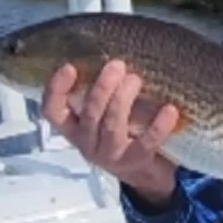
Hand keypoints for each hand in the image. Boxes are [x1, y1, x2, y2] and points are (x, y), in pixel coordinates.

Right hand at [41, 59, 178, 205]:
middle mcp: (87, 142)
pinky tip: (169, 110)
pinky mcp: (136, 162)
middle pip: (88, 115)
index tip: (69, 67)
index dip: (56, 90)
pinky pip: (146, 143)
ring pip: (111, 126)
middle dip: (102, 88)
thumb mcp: (104, 114)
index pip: (53, 111)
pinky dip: (158, 126)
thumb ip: (102, 90)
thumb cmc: (123, 130)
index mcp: (75, 127)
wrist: (144, 173)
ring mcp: (110, 155)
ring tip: (136, 79)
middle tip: (117, 65)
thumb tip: (112, 49)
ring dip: (122, 100)